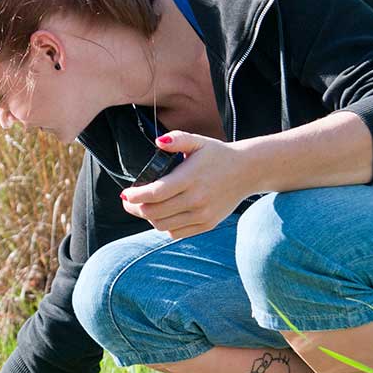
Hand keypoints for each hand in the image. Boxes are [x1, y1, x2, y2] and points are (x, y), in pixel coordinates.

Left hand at [120, 131, 256, 238]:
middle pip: (155, 212)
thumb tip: (159, 142)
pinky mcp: (207, 224)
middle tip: (129, 202)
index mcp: (190, 178)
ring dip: (149, 218)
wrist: (247, 171)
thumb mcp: (198, 141)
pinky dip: (164, 226)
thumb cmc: (217, 155)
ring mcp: (202, 215)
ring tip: (145, 207)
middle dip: (136, 208)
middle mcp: (196, 199)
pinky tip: (162, 215)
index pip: (155, 193)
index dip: (135, 196)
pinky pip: (176, 233)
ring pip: (163, 225)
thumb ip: (177, 139)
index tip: (125, 194)